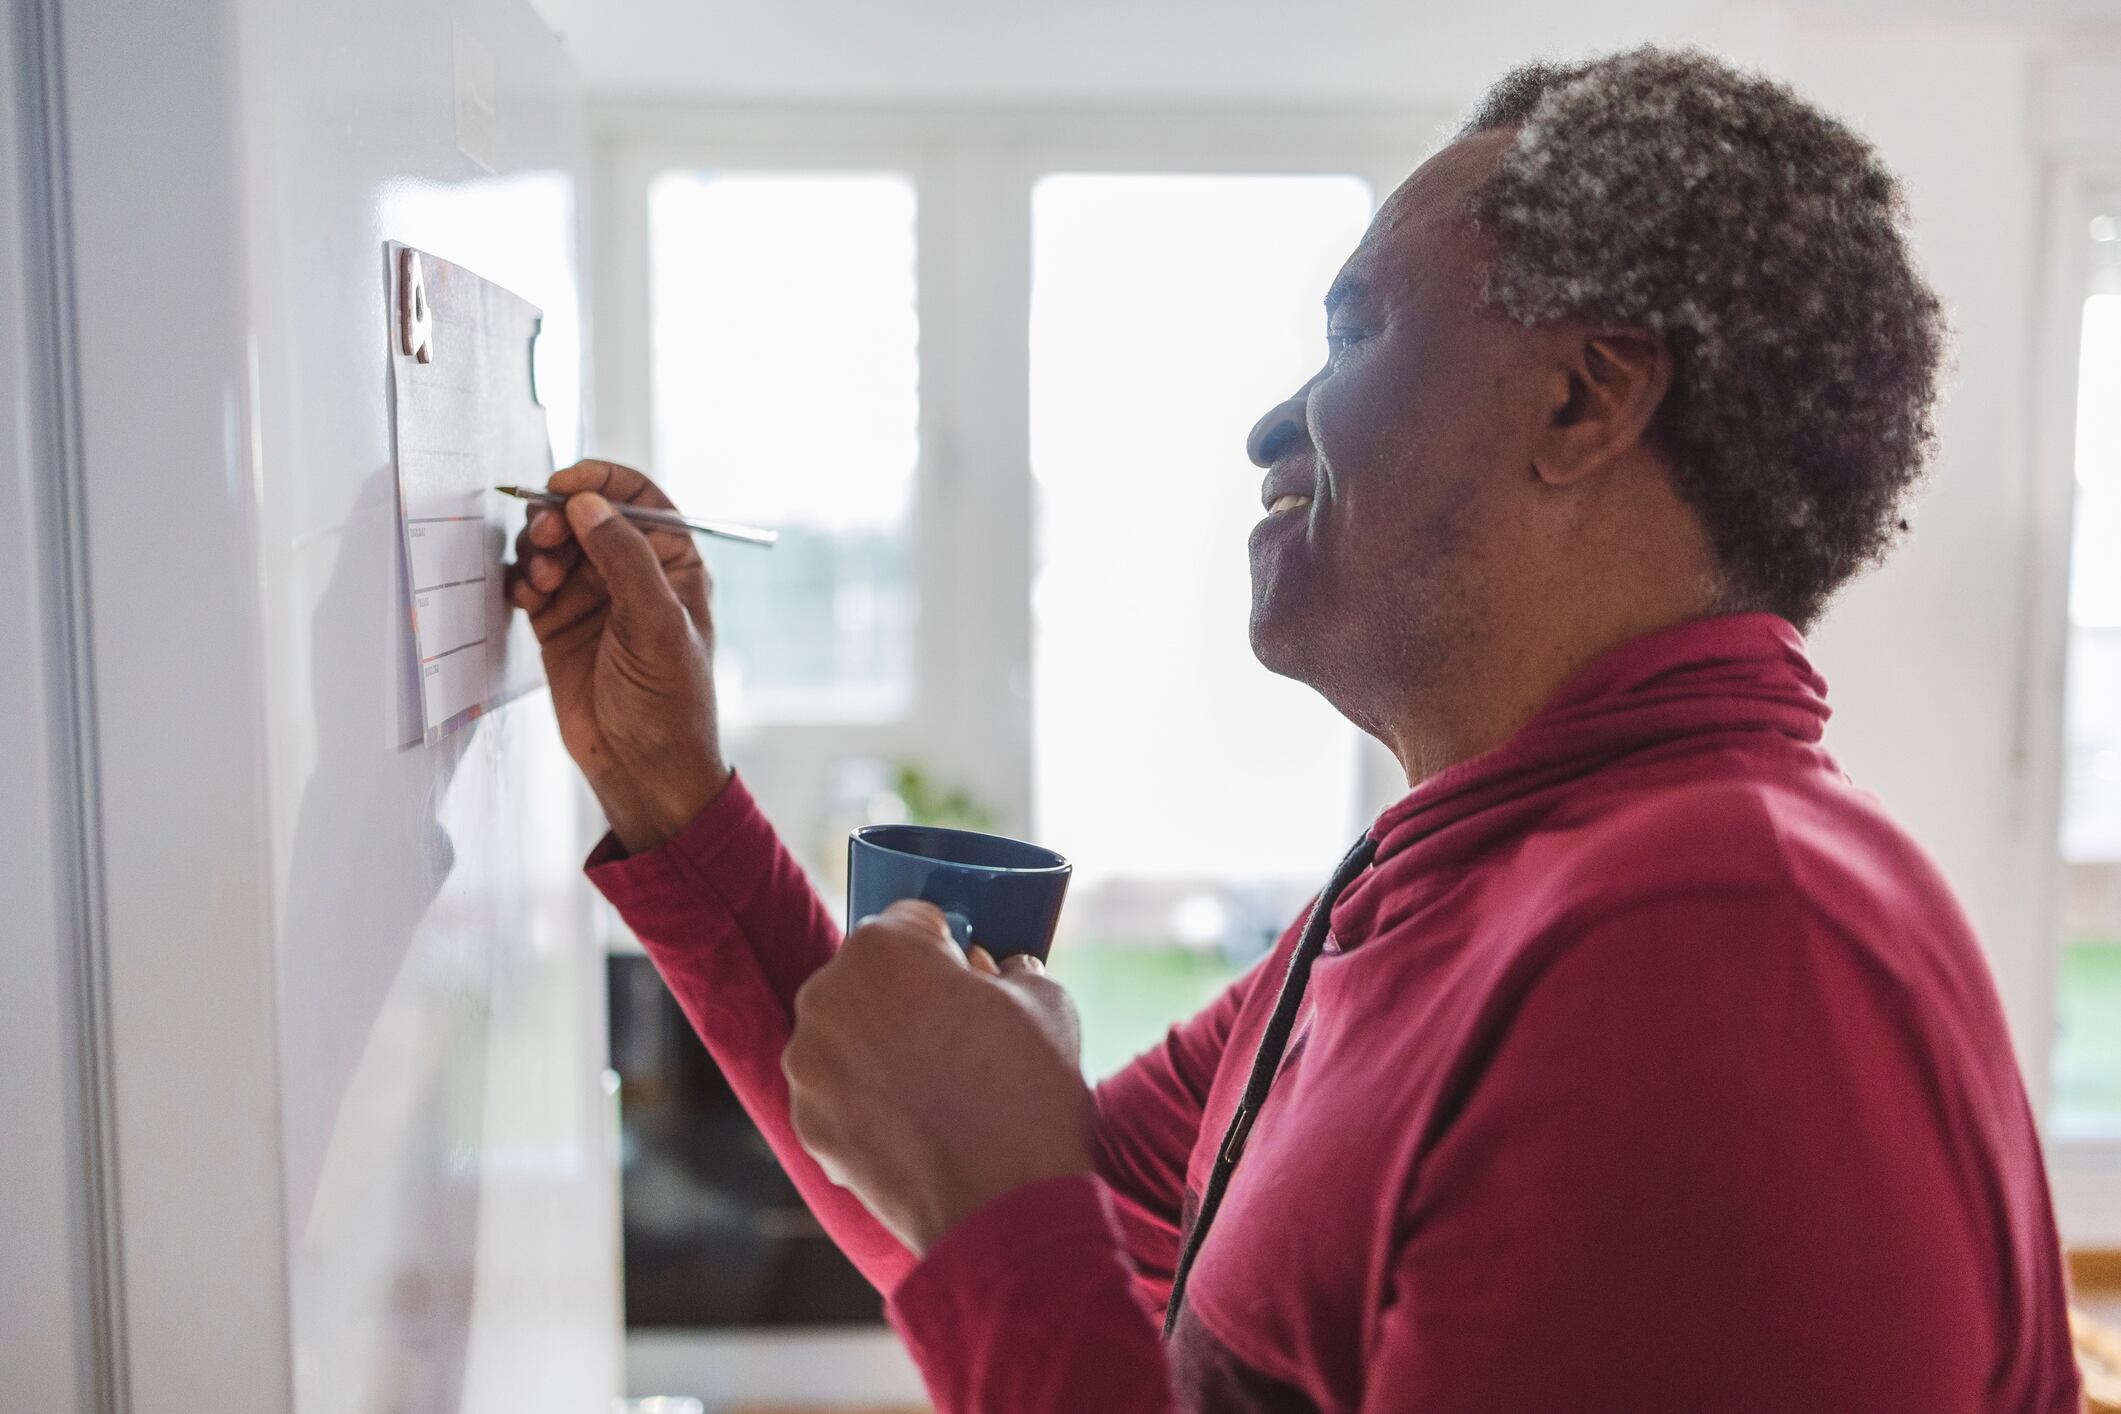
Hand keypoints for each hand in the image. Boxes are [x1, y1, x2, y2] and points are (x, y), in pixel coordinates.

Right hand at [505, 460, 729, 852]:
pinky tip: (526, 597)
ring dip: (538, 550)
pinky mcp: (558, 622)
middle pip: (586, 514)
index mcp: (674, 562)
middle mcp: (632, 571)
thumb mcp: (657, 626)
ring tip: (541, 583)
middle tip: (547, 537)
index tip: (565, 484)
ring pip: (553, 544)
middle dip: (560, 517)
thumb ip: (624, 560)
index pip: (638, 496)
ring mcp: (593, 595)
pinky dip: (520, 579)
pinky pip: (529, 579)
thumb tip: (589, 504)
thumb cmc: (669, 703)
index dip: (601, 479)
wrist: (642, 769)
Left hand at [783, 902, 1095, 1254]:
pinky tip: (920, 1126)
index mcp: (880, 950)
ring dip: (886, 1046)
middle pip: (872, 976)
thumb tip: (1001, 975)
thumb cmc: (1029, 1095)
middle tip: (963, 1032)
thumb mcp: (1048, 1003)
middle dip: (911, 994)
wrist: (1004, 1213)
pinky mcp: (807, 1126)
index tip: (976, 976)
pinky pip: (840, 1092)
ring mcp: (808, 1067)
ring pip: (850, 1034)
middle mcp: (825, 999)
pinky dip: (871, 1100)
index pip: (914, 922)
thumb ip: (1013, 970)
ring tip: (943, 1085)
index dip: (953, 947)